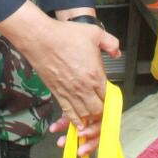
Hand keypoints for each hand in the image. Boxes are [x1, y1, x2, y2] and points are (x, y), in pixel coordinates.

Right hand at [0, 3, 118, 154]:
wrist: (40, 38)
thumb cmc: (64, 35)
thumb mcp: (95, 33)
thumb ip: (111, 43)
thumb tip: (117, 52)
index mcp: (95, 75)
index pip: (107, 97)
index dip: (109, 101)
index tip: (108, 100)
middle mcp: (83, 87)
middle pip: (96, 110)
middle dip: (99, 112)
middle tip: (99, 110)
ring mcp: (69, 92)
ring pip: (83, 114)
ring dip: (87, 118)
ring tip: (89, 119)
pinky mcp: (57, 93)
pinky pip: (67, 112)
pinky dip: (72, 120)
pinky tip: (75, 123)